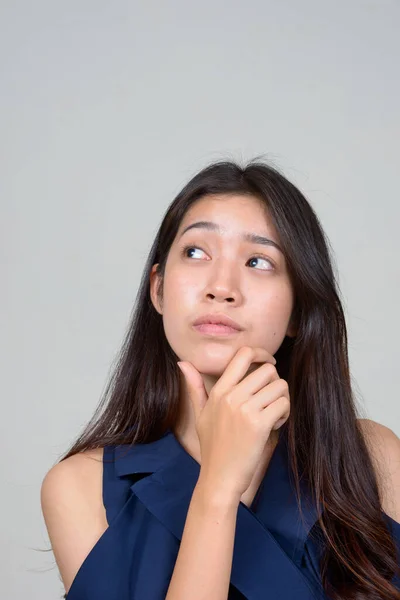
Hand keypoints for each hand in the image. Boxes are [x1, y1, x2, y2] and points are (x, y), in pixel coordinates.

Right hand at [177, 346, 290, 499]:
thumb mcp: (200, 414)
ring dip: (282, 399)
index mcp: (219, 390)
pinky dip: (284, 414)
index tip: (269, 363)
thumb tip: (182, 363)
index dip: (262, 354)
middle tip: (270, 400)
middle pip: (268, 370)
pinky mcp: (259, 424)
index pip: (243, 355)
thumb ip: (194, 387)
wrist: (220, 478)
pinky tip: (274, 425)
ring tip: (272, 414)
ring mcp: (244, 409)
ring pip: (280, 386)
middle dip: (275, 383)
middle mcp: (231, 396)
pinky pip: (283, 404)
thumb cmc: (212, 447)